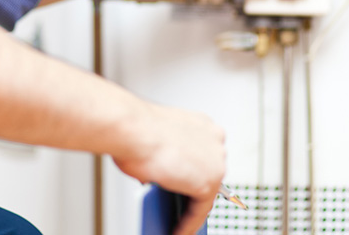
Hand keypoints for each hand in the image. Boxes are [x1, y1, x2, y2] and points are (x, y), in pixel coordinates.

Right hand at [112, 104, 225, 234]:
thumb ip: (166, 156)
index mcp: (202, 124)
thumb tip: (162, 176)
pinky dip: (188, 224)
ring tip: (178, 222)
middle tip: (181, 206)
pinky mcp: (209, 183)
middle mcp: (214, 139)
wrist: (133, 129)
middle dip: (193, 190)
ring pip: (205, 193)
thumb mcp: (156, 140)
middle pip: (207, 173)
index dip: (194, 171)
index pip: (203, 154)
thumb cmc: (136, 129)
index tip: (188, 184)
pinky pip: (200, 211)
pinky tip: (178, 231)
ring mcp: (215, 161)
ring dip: (190, 209)